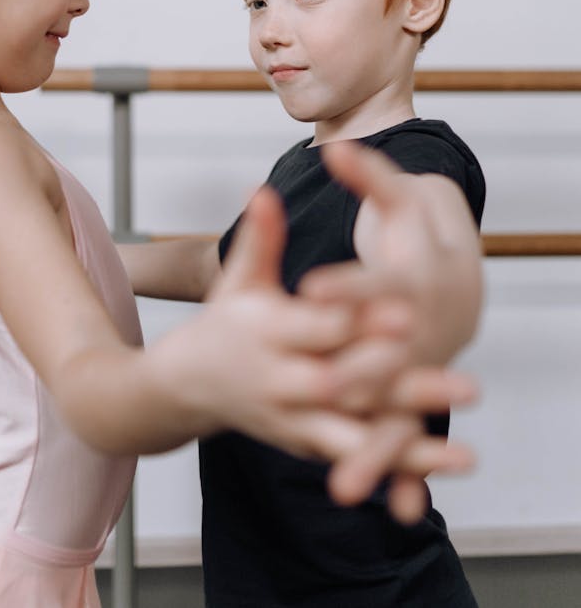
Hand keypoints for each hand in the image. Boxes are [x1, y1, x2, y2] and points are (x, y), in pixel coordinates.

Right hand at [169, 185, 474, 519]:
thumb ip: (260, 238)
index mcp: (265, 333)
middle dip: (398, 386)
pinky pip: (358, 457)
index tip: (408, 314)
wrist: (192, 383)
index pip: (318, 328)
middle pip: (342, 386)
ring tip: (465, 450)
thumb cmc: (229, 317)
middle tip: (461, 380)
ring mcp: (292, 420)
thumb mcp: (240, 278)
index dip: (361, 322)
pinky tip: (451, 461)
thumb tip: (263, 190)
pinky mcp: (306, 445)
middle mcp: (278, 382)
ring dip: (409, 443)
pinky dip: (404, 468)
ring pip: (354, 435)